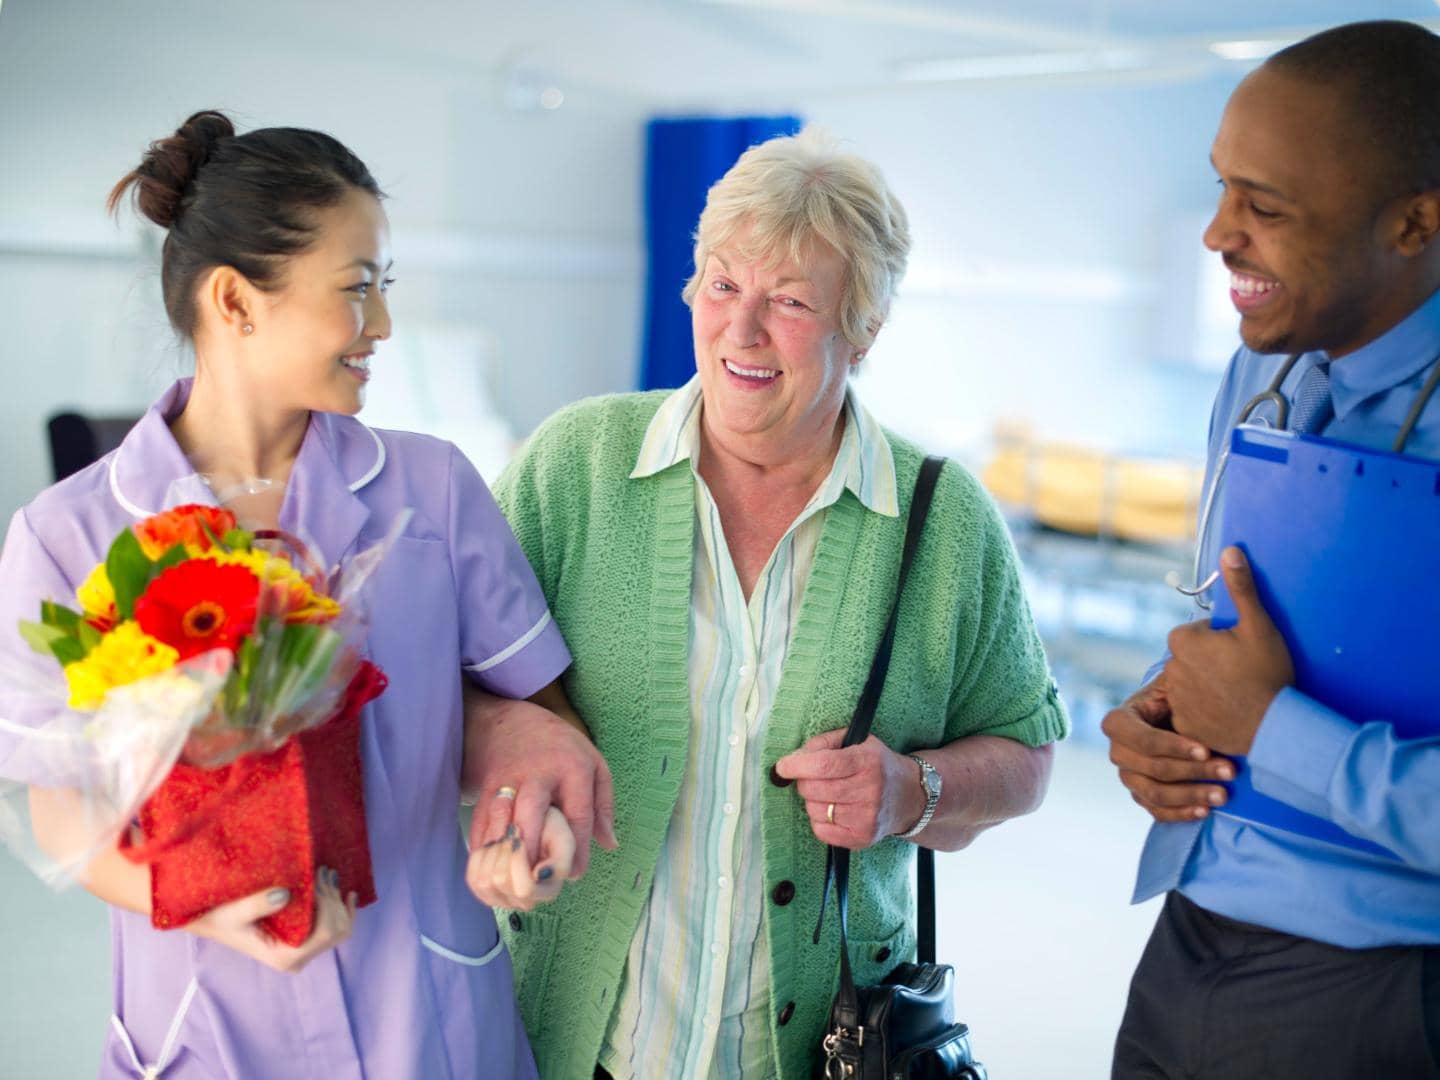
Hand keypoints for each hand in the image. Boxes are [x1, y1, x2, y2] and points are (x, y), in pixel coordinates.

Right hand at [189, 866, 355, 973]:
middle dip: (334, 899)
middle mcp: (298, 959)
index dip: (327, 904)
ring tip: (328, 874)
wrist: (212, 921)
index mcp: (285, 957)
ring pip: (340, 928)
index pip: (325, 933)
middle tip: (322, 870)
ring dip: (337, 900)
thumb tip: (285, 895)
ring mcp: (303, 952)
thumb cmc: (220, 917)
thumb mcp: (233, 911)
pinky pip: (336, 929)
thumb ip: (256, 905)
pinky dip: (343, 910)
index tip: (316, 877)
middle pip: (337, 930)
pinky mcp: (304, 942)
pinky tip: (348, 894)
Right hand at [465, 693, 616, 876]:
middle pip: (532, 812)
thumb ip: (602, 805)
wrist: (511, 723)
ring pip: (501, 819)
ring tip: (513, 885)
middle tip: (538, 882)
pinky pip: (480, 824)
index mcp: (572, 767)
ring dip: (504, 856)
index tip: (574, 875)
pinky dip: (482, 852)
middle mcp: (537, 773)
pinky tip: (488, 875)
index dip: (577, 849)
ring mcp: (506, 780)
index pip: (576, 813)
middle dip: (533, 849)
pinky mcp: (484, 790)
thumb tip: (610, 844)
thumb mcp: (593, 765)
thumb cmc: (560, 749)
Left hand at [466, 807, 575, 910]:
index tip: (520, 839)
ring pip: (484, 883)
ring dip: (490, 854)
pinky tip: (491, 847)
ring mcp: (505, 900)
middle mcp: (527, 901)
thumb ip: (560, 860)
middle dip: (502, 851)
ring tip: (502, 840)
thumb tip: (539, 876)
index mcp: (548, 891)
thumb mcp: (563, 838)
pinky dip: (478, 858)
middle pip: (500, 882)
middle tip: (511, 834)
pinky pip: (473, 880)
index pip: (524, 889)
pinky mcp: (486, 894)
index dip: (517, 860)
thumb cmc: (551, 831)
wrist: (537, 825)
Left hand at [773, 730, 924, 848]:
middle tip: (811, 778)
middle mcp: (870, 790)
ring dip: (812, 801)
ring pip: (815, 810)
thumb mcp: (856, 742)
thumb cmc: (876, 764)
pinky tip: (832, 810)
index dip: (797, 766)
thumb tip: (793, 759)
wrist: (909, 796)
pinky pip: (821, 831)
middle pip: (814, 789)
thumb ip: (823, 743)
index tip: (782, 767)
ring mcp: (866, 817)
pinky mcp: (862, 838)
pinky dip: (819, 820)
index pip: (824, 765)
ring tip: (828, 793)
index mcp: (867, 761)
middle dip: (803, 781)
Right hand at [1101, 678, 1232, 822]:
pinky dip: (1180, 813)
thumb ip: (1181, 675)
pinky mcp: (1141, 794)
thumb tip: (1194, 660)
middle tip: (1230, 770)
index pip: (1141, 739)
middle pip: (1152, 769)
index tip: (1206, 748)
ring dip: (1191, 795)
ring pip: (1155, 793)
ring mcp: (1128, 776)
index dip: (1172, 747)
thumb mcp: (1175, 681)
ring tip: (1224, 795)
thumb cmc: (1181, 695)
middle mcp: (1118, 751)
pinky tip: (1205, 810)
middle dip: (1193, 771)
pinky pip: (1156, 811)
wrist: (1178, 717)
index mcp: (1119, 721)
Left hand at [1165, 546, 1294, 755]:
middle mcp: (1170, 668)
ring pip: (1192, 683)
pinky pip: (1193, 710)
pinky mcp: (1183, 723)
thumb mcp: (1258, 625)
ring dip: (1209, 685)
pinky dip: (1207, 711)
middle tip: (1243, 674)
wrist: (1275, 726)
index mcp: (1183, 640)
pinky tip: (1229, 713)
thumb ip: (1241, 588)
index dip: (1222, 640)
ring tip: (1238, 694)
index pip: (1199, 632)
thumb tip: (1229, 550)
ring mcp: (1176, 698)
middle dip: (1213, 661)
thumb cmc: (1268, 672)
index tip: (1242, 652)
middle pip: (1194, 657)